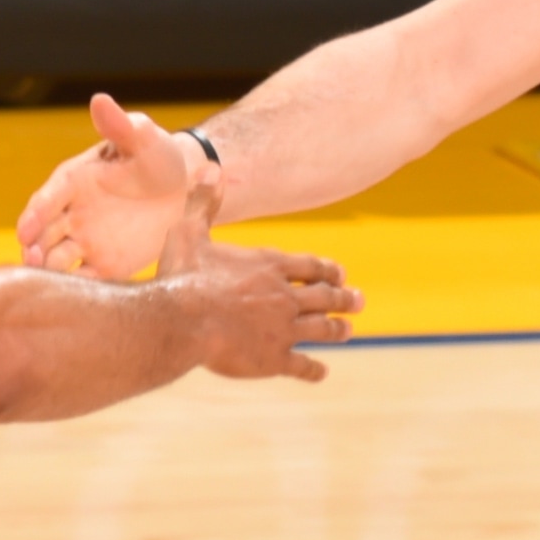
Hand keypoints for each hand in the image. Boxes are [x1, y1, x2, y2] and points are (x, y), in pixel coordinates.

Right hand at [18, 94, 199, 282]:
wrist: (186, 189)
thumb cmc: (159, 156)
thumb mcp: (143, 138)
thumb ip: (121, 126)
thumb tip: (100, 100)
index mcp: (74, 180)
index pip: (48, 198)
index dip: (35, 214)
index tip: (25, 230)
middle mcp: (72, 212)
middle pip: (44, 233)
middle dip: (34, 248)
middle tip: (30, 262)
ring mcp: (85, 240)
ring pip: (57, 258)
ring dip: (48, 270)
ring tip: (44, 283)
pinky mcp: (104, 264)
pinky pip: (85, 278)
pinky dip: (77, 289)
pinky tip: (74, 301)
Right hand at [156, 180, 359, 381]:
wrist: (181, 320)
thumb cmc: (183, 276)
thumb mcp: (191, 231)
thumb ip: (205, 202)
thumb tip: (211, 166)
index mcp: (269, 266)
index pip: (309, 266)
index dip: (326, 270)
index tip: (339, 273)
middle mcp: (284, 296)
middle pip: (324, 296)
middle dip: (343, 297)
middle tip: (358, 300)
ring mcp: (282, 329)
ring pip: (321, 329)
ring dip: (337, 329)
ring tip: (348, 330)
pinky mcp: (273, 359)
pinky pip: (301, 366)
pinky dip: (313, 370)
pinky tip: (322, 372)